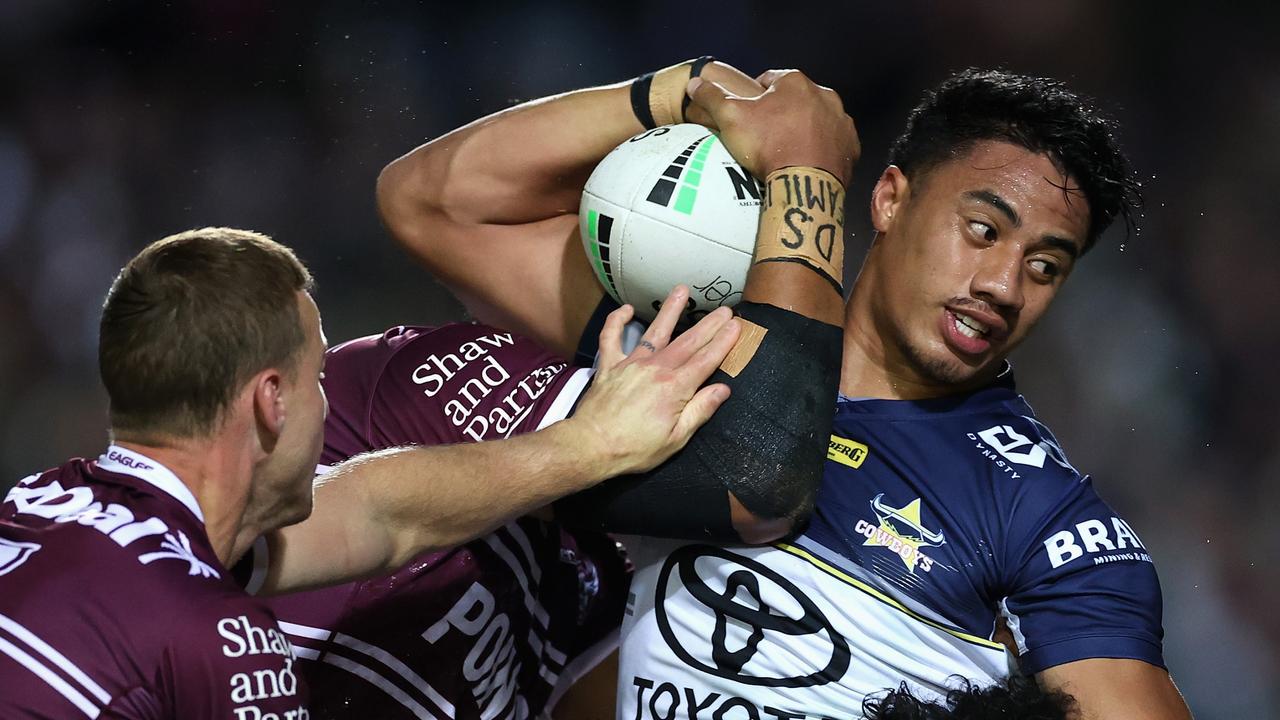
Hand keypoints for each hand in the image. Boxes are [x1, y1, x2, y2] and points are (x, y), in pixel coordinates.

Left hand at [569, 286, 740, 476]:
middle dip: (709, 324)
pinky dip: (617, 321)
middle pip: (688, 341)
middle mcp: (656, 369)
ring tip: (682, 290)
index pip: (706, 360)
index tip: (736, 326)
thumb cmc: (635, 448)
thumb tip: (723, 390)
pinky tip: (626, 309)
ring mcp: (632, 364)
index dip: (723, 342)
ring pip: (655, 331)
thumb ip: (700, 410)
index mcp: (675, 388)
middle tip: (724, 310)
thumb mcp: (676, 439)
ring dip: (671, 310)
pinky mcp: (610, 365)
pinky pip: (612, 337)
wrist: (591, 446)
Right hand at [686, 69, 859, 185]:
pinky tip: (806, 161)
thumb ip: (712, 96)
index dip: (756, 95)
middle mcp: (824, 95)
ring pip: (818, 119)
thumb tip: (694, 83)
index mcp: (795, 82)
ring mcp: (841, 121)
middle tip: (766, 134)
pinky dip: (822, 148)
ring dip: (805, 128)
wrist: (804, 183)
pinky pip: (833, 142)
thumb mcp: (731, 117)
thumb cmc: (767, 145)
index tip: (748, 113)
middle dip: (783, 111)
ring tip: (787, 150)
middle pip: (797, 99)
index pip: (771, 80)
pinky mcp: (850, 146)